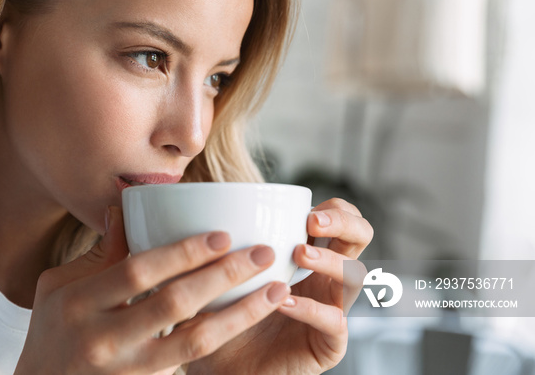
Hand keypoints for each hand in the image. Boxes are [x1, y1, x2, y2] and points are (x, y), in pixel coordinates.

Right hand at [14, 207, 291, 373]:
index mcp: (81, 303)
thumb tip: (124, 206)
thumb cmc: (51, 331)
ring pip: (195, 342)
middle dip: (224, 276)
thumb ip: (99, 254)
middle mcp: (104, 339)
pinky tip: (249, 318)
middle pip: (174, 304)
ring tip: (277, 290)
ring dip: (241, 313)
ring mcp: (127, 369)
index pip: (139, 272)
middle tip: (263, 253)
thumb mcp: (60, 287)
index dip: (183, 252)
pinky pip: (192, 363)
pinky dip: (225, 338)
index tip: (223, 235)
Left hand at [187, 198, 372, 374]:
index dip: (332, 208)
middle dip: (343, 222)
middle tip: (312, 222)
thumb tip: (200, 203)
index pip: (340, 219)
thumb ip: (224, 241)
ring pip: (355, 275)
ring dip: (330, 260)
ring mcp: (331, 309)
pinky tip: (284, 302)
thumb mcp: (220, 270)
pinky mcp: (328, 343)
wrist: (220, 367)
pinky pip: (335, 321)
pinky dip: (311, 308)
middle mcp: (325, 278)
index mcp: (307, 255)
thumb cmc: (221, 315)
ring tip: (299, 254)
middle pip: (360, 237)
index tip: (304, 209)